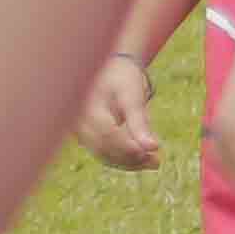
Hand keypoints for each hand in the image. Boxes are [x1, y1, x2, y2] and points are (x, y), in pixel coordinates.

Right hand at [72, 51, 163, 172]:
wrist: (108, 70)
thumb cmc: (121, 79)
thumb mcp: (133, 95)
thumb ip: (140, 122)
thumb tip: (153, 147)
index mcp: (86, 106)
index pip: (105, 133)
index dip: (127, 146)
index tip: (150, 152)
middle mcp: (77, 121)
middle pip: (102, 147)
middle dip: (130, 157)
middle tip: (157, 162)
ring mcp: (79, 131)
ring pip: (102, 154)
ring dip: (128, 162)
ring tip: (155, 163)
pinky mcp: (86, 137)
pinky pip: (103, 153)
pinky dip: (123, 158)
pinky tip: (144, 159)